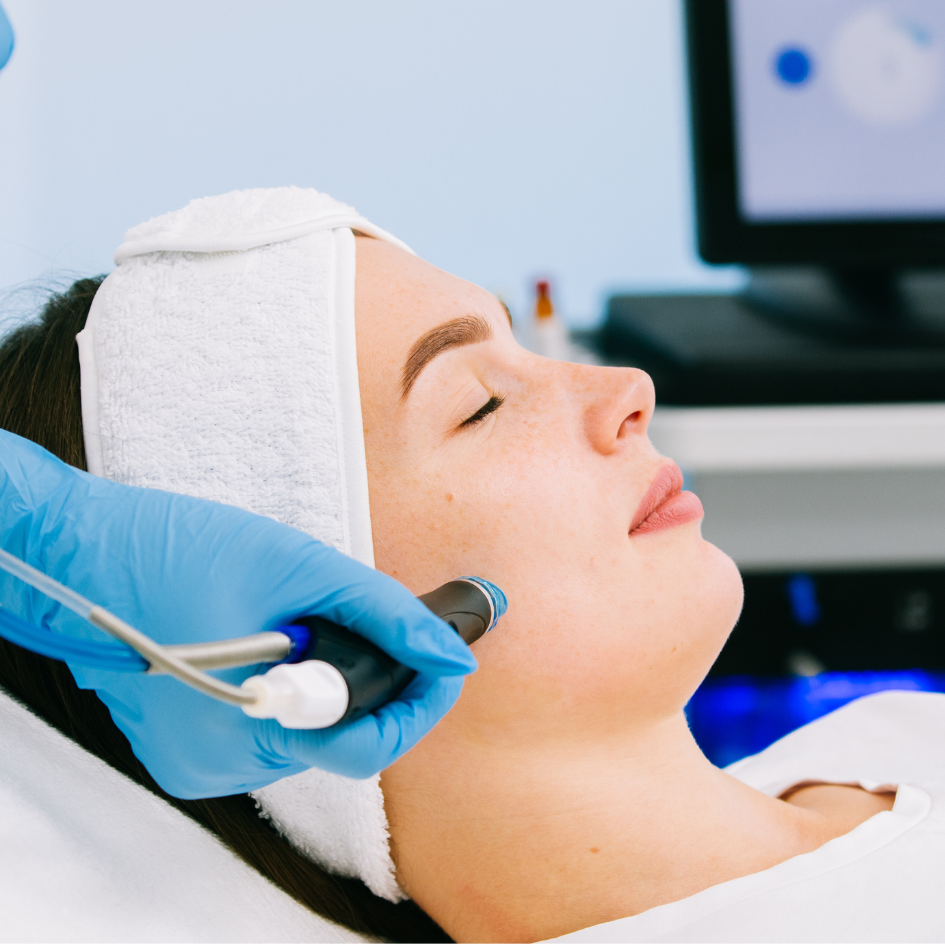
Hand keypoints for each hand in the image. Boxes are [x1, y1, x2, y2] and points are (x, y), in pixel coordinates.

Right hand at [0, 431, 475, 797]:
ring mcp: (193, 761)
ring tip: (301, 618)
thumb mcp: (296, 567)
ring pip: (303, 731)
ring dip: (324, 679)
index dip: (417, 701)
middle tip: (373, 623)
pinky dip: (284, 686)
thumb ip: (382, 612)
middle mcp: (216, 766)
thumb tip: (448, 651)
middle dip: (367, 680)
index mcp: (243, 730)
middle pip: (336, 737)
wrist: (74, 551)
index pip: (365, 747)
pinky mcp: (179, 746)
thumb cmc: (172, 548)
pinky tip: (269, 640)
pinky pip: (262, 725)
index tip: (445, 661)